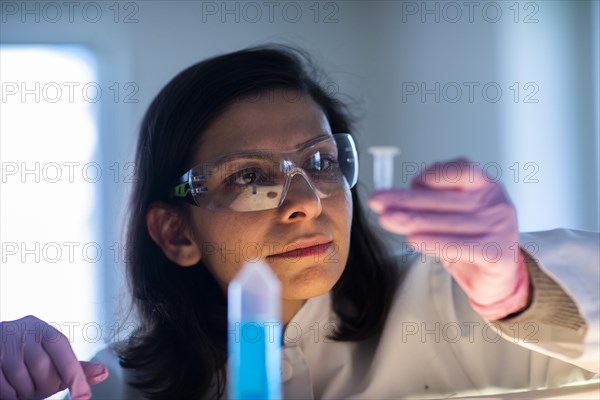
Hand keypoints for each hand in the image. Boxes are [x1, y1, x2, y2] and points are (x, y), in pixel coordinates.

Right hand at [0, 315, 107, 399]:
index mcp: (46, 332)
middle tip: (38, 387)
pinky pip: (4, 388)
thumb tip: (103, 372)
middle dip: (44, 386)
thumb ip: (75, 368)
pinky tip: (9, 387)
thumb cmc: (29, 357)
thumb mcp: (53, 359)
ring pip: (22, 380)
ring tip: (23, 387)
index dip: (76, 377)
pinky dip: (9, 395)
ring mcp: (5, 344)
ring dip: (25, 392)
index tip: (84, 397)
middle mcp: (26, 332)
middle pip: (44, 370)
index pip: (65, 354)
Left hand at [369, 158, 529, 319]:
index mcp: (485, 185)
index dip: (432, 175)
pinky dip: (433, 243)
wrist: (498, 276)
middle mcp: (495, 203)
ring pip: (447, 223)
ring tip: (388, 220)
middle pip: (444, 199)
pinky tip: (413, 240)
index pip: (460, 169)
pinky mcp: (497, 254)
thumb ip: (431, 201)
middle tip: (379, 202)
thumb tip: (394, 197)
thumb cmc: (471, 238)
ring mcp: (499, 228)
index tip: (409, 184)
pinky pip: (459, 246)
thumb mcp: (452, 212)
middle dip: (406, 200)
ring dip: (413, 220)